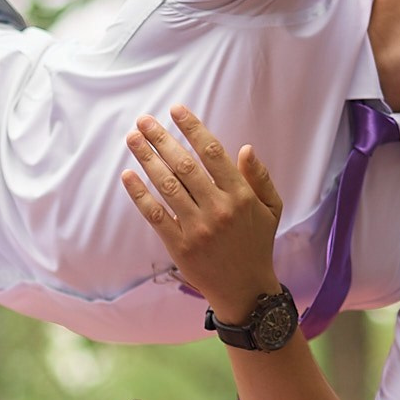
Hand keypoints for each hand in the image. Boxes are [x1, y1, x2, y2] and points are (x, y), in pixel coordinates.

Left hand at [122, 105, 284, 321]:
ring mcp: (198, 228)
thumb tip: (246, 148)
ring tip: (132, 139)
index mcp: (241, 195)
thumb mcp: (271, 208)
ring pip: (167, 186)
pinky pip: (155, 214)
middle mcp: (219, 209)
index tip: (176, 110)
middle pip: (185, 165)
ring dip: (147, 159)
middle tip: (144, 121)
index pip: (213, 152)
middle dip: (161, 139)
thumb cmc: (257, 243)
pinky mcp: (180, 245)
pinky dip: (140, 194)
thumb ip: (260, 177)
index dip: (192, 128)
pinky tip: (128, 175)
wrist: (245, 289)